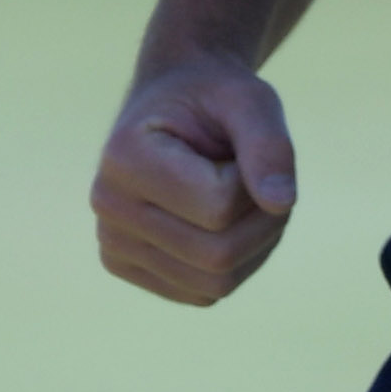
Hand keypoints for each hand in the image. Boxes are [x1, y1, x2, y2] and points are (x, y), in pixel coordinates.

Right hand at [92, 56, 297, 304]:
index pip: (219, 207)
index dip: (254, 183)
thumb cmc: (212, 98)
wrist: (172, 109)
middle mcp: (108, 207)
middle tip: (261, 180)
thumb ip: (269, 145)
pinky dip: (235, 264)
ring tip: (245, 198)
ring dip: (254, 244)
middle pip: (218, 255)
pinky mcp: (129, 268)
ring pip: (216, 282)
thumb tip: (282, 203)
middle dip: (262, 221)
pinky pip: (205, 293)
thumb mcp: (249, 100)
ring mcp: (113, 244)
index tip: (241, 149)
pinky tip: (225, 223)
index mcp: (125, 158)